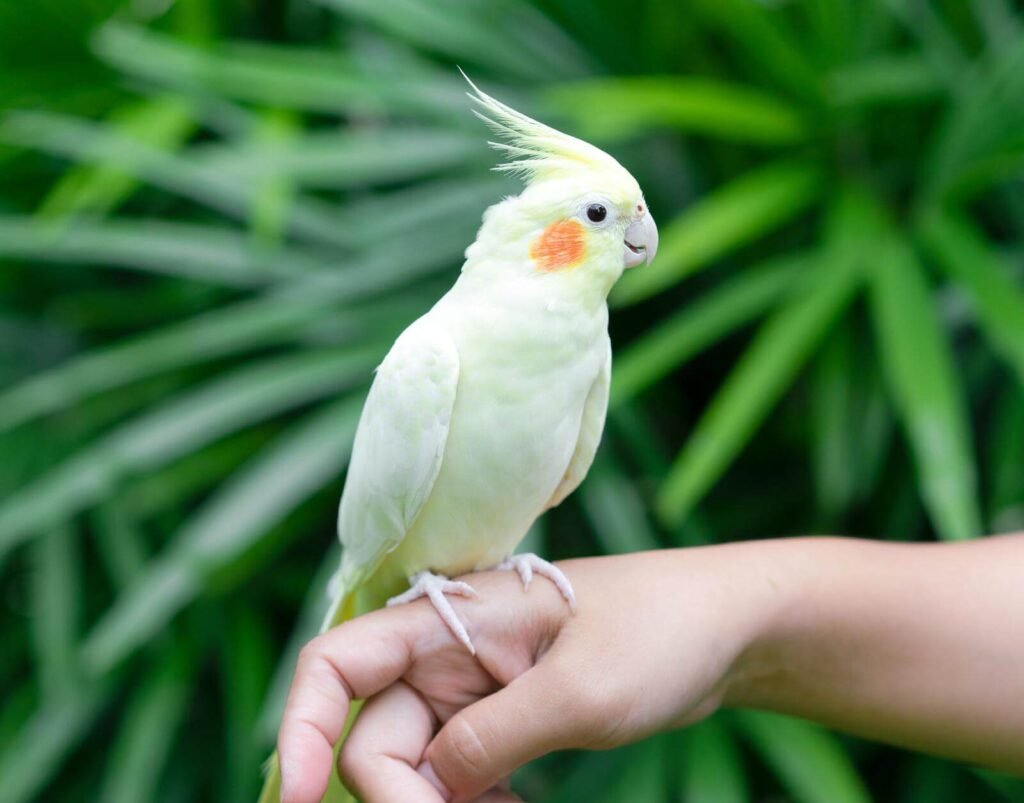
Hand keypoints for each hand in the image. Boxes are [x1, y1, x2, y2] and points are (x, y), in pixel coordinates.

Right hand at [277, 548, 775, 802]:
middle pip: (376, 741)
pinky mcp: (501, 715)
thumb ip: (490, 740)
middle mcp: (445, 651)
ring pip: (417, 767)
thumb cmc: (659, 632)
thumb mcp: (579, 692)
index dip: (298, 729)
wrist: (723, 627)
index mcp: (448, 619)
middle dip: (405, 800)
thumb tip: (422, 789)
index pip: (336, 665)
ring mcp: (472, 686)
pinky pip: (457, 774)